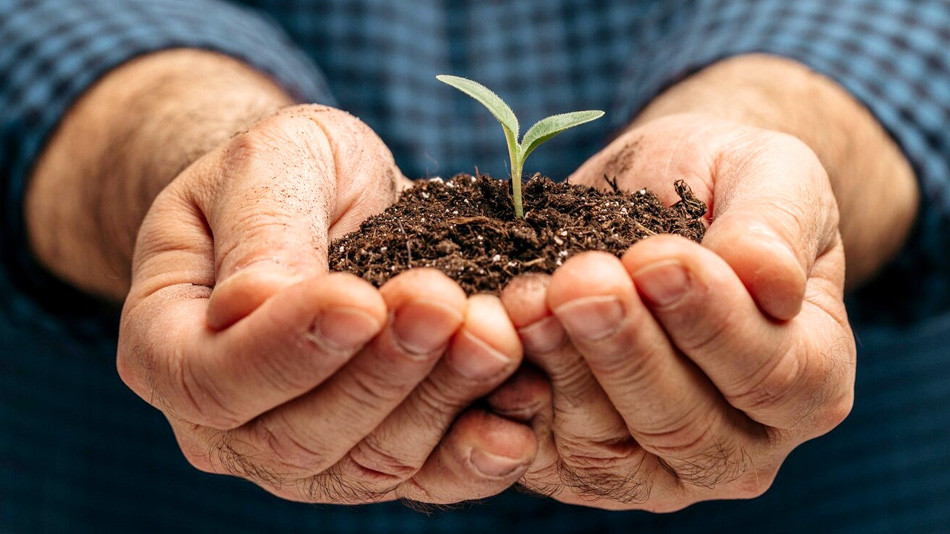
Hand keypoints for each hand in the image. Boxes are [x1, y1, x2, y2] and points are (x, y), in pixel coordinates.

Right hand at [117, 105, 537, 503]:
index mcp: (171, 346)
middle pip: (298, 437)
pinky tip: (517, 420)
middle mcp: (230, 424)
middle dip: (383, 373)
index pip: (215, 377)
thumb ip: (260, 230)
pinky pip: (425, 481)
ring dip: (440, 403)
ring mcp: (306, 452)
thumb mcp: (267, 165)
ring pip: (370, 465)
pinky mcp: (378, 457)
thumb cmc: (289, 174)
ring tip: (495, 335)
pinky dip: (475, 458)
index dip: (289, 349)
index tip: (361, 298)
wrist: (337, 202)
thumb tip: (253, 304)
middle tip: (444, 305)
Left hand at [492, 114, 855, 509]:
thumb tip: (769, 281)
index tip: (656, 258)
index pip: (769, 374)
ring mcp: (658, 469)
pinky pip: (542, 455)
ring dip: (561, 369)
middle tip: (579, 280)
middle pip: (681, 425)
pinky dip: (512, 402)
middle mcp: (741, 445)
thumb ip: (774, 226)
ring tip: (529, 296)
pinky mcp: (580, 466)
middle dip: (623, 349)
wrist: (659, 196)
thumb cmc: (725, 187)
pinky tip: (493, 338)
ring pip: (606, 449)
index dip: (709, 320)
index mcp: (810, 380)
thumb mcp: (771, 175)